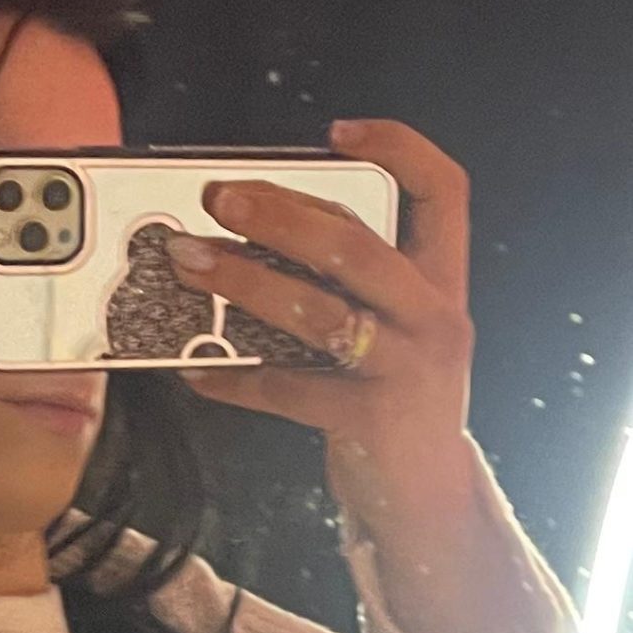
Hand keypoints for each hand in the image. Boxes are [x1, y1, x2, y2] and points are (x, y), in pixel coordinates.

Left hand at [166, 119, 479, 530]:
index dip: (398, 148)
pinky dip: (235, 378)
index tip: (336, 134)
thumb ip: (353, 286)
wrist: (426, 499)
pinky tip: (195, 368)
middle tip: (219, 196)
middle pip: (357, 245)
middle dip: (281, 215)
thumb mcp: (394, 332)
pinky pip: (288, 390)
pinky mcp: (368, 420)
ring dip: (244, 283)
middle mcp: (433, 317)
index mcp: (442, 282)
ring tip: (189, 263)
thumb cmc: (393, 399)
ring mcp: (405, 370)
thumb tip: (257, 236)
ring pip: (318, 313)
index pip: (443, 190)